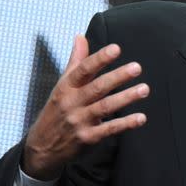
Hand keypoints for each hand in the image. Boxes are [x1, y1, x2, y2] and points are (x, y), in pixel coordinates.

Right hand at [23, 35, 148, 180]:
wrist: (42, 148)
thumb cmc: (57, 111)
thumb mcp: (62, 86)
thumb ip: (75, 62)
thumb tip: (80, 37)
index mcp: (66, 87)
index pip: (83, 70)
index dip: (99, 59)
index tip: (116, 48)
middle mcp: (72, 102)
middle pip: (97, 87)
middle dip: (117, 77)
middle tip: (137, 68)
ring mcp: (80, 121)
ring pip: (105, 107)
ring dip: (126, 98)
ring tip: (144, 89)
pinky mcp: (88, 138)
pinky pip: (109, 129)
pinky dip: (126, 124)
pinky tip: (141, 117)